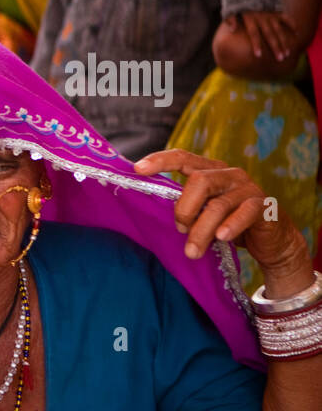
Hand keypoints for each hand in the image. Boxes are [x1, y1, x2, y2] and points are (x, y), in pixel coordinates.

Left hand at [134, 149, 311, 292]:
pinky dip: (230, 226)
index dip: (161, 160)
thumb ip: (185, 207)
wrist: (271, 240)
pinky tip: (222, 238)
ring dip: (201, 231)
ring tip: (192, 252)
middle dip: (184, 209)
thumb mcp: (203, 213)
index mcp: (210, 171)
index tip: (138, 169)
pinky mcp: (264, 205)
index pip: (183, 158)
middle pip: (199, 181)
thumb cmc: (228, 224)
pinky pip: (245, 213)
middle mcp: (229, 174)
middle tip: (181, 230)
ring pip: (218, 205)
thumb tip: (150, 214)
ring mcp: (248, 188)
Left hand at [226, 11, 294, 62]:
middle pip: (270, 35)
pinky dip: (292, 24)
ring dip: (284, 41)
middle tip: (280, 59)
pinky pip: (286, 17)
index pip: (254, 34)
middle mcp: (262, 18)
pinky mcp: (277, 10)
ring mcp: (271, 14)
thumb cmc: (239, 2)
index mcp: (250, 19)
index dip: (256, 44)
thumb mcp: (231, 9)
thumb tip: (232, 30)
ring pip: (279, 30)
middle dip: (275, 47)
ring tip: (287, 53)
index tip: (258, 55)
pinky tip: (297, 34)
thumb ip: (230, 19)